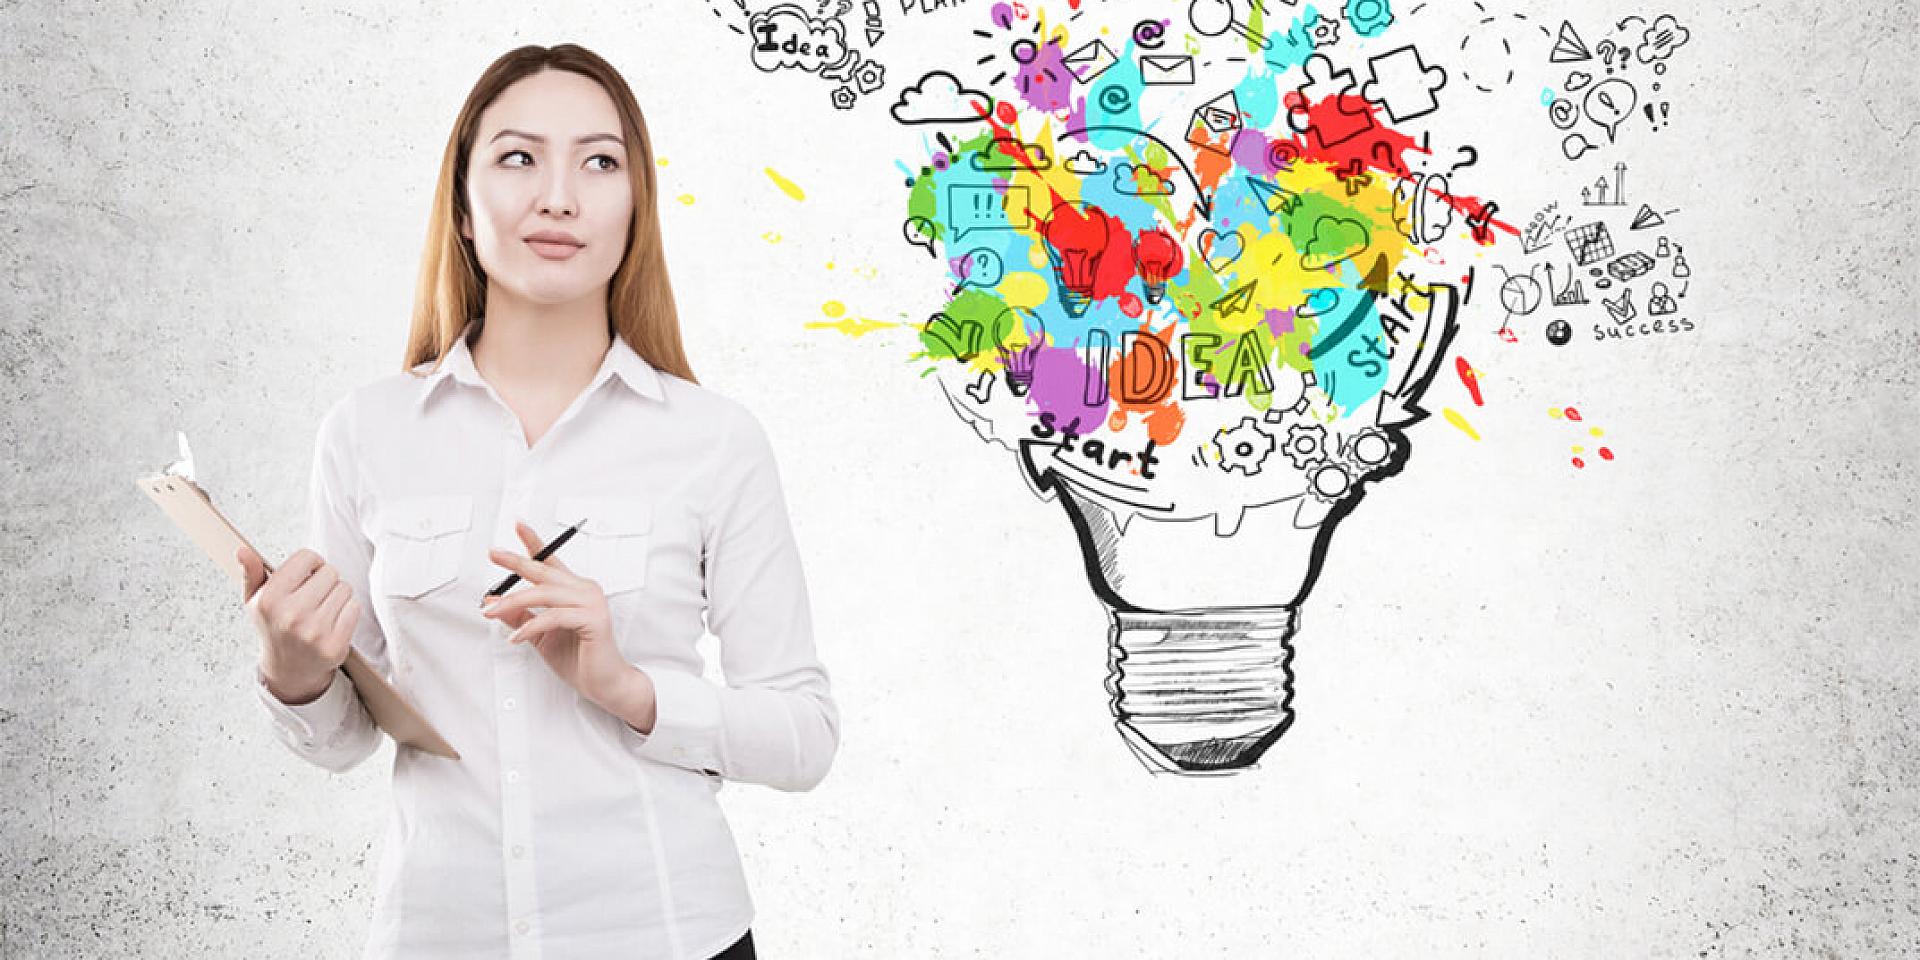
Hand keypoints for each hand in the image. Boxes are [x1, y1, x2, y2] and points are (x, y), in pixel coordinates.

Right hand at [241, 545, 357, 704]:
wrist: (289, 669)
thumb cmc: (274, 627)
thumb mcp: (256, 601)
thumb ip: (252, 573)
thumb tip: (243, 551)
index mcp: (270, 599)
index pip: (307, 557)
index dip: (311, 563)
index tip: (307, 575)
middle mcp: (291, 615)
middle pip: (330, 572)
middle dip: (325, 580)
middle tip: (314, 596)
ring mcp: (314, 631)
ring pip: (345, 588)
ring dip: (337, 596)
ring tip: (322, 610)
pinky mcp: (334, 644)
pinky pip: (354, 608)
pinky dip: (347, 611)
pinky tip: (332, 622)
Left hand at [481, 520, 635, 709]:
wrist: (605, 684)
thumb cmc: (578, 659)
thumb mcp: (540, 635)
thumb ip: (521, 616)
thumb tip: (495, 601)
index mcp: (574, 591)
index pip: (551, 562)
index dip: (534, 542)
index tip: (518, 525)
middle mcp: (585, 590)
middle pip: (544, 572)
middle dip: (516, 562)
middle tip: (494, 553)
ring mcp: (592, 603)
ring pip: (545, 594)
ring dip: (514, 602)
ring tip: (491, 611)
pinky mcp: (594, 619)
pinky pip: (554, 616)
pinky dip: (531, 626)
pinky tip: (516, 637)